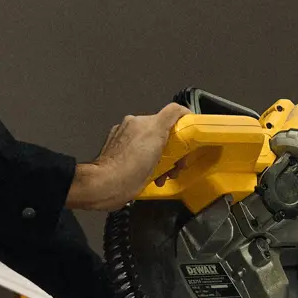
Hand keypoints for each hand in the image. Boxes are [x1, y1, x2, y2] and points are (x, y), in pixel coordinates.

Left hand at [66, 103, 189, 210]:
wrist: (106, 186)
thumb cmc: (130, 167)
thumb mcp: (155, 135)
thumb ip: (169, 117)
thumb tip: (181, 111)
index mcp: (143, 122)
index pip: (172, 113)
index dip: (185, 122)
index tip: (192, 135)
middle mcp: (133, 127)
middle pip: (164, 133)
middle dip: (173, 150)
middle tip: (176, 165)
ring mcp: (125, 142)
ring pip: (153, 147)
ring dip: (162, 160)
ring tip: (162, 175)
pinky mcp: (119, 156)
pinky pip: (140, 156)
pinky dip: (148, 164)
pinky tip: (150, 176)